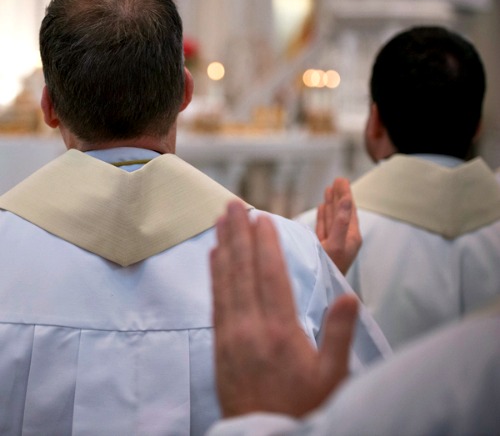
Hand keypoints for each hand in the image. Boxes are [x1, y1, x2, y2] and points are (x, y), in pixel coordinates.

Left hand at [210, 201, 358, 417]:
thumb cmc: (303, 406)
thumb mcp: (331, 377)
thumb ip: (339, 335)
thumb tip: (350, 296)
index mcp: (281, 330)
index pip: (272, 275)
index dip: (266, 244)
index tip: (262, 218)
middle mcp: (252, 326)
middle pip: (244, 270)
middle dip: (239, 233)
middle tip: (234, 204)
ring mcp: (231, 333)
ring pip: (226, 280)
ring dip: (223, 245)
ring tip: (221, 218)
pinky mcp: (220, 342)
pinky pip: (215, 299)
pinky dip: (214, 273)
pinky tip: (213, 255)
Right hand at [316, 177, 360, 274]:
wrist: (319, 290)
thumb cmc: (329, 269)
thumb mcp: (337, 244)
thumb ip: (341, 221)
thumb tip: (347, 198)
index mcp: (351, 237)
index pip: (349, 210)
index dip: (345, 194)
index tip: (342, 179)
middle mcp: (344, 239)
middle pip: (342, 212)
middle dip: (339, 196)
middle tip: (337, 180)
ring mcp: (333, 243)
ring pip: (333, 218)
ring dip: (331, 204)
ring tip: (329, 190)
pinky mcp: (322, 247)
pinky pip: (324, 227)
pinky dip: (323, 216)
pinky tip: (322, 208)